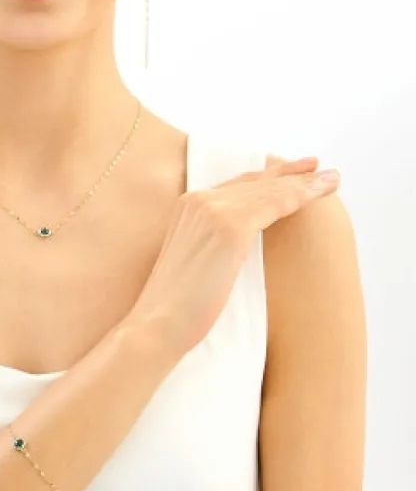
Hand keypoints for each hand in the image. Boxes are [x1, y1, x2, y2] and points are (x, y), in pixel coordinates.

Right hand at [130, 157, 340, 357]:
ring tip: (332, 179)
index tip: (292, 174)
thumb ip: (213, 247)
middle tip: (318, 166)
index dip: (265, 178)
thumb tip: (236, 250)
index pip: (235, 185)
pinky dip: (301, 196)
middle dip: (289, 173)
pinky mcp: (230, 227)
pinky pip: (274, 204)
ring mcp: (212, 211)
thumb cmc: (175, 309)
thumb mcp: (194, 265)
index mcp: (187, 207)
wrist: (158, 325)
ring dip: (305, 183)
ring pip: (269, 190)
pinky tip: (320, 193)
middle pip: (254, 181)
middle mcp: (198, 200)